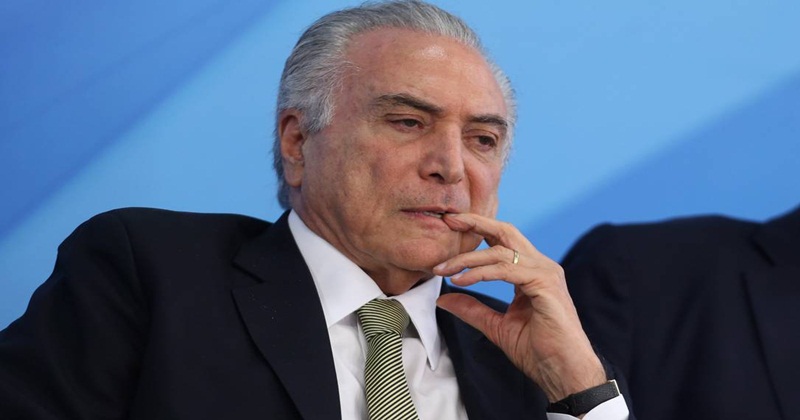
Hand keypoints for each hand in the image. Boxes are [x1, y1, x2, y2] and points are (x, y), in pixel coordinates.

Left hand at [434, 213, 605, 401]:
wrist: (564, 374)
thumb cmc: (539, 352)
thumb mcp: (496, 326)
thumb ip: (472, 309)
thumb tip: (443, 298)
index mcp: (532, 272)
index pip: (502, 241)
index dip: (477, 230)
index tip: (450, 226)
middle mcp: (541, 266)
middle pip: (505, 232)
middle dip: (475, 222)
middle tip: (448, 219)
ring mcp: (546, 273)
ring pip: (501, 251)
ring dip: (468, 259)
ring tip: (443, 269)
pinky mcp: (545, 284)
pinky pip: (506, 270)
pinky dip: (480, 273)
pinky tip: (461, 281)